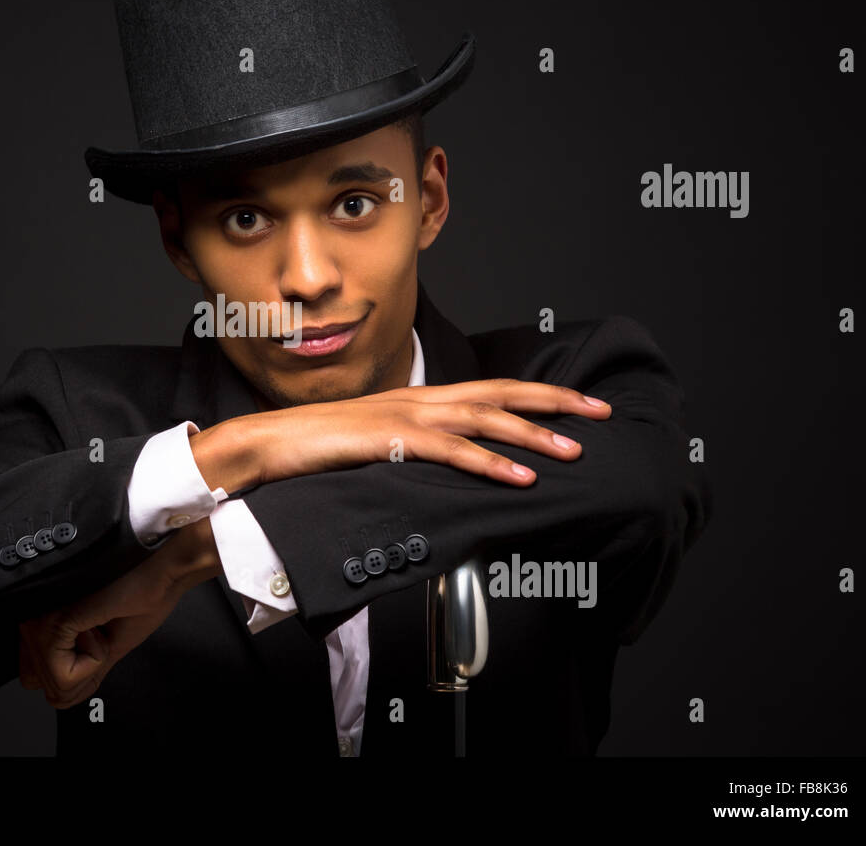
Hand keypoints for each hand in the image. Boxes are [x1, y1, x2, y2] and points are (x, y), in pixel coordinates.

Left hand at [18, 518, 220, 707]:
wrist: (163, 573)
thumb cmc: (143, 597)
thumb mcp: (108, 643)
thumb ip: (79, 667)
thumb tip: (58, 698)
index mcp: (47, 620)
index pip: (29, 675)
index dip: (66, 679)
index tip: (95, 649)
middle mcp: (37, 615)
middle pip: (34, 681)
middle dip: (73, 677)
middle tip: (98, 641)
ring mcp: (44, 617)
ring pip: (48, 679)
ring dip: (83, 668)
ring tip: (101, 632)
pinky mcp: (59, 619)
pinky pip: (62, 673)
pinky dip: (91, 664)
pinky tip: (102, 635)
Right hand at [191, 379, 611, 493]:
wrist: (264, 444)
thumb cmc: (315, 448)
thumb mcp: (376, 445)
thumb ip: (412, 447)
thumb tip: (448, 464)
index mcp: (418, 397)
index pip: (491, 390)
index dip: (539, 394)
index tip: (580, 404)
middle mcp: (418, 398)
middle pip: (500, 392)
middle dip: (555, 401)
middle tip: (601, 412)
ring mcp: (403, 415)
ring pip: (483, 418)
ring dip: (533, 434)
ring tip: (573, 451)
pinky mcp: (387, 439)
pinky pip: (449, 450)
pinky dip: (489, 462)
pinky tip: (518, 477)